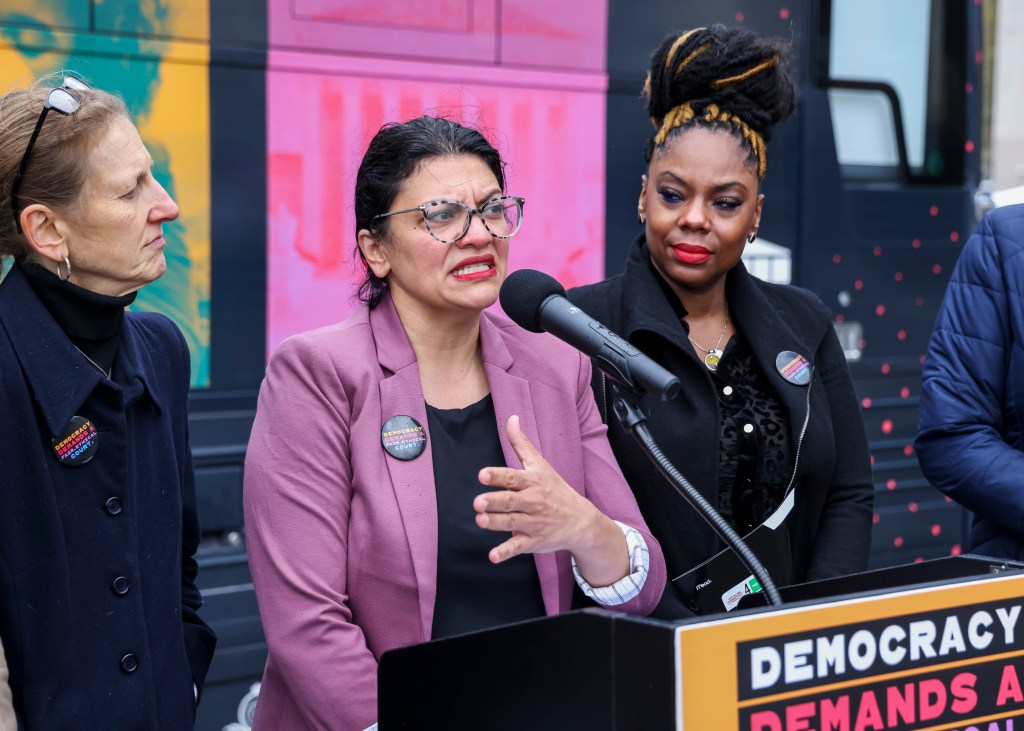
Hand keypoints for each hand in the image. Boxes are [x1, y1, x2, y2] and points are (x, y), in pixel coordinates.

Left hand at [474, 415, 628, 584]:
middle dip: (494, 501)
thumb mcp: (541, 465)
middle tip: (478, 502)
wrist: (581, 520)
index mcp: (532, 482)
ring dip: (496, 523)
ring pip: (511, 523)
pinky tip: (493, 556)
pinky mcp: (533, 541)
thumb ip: (521, 443)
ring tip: (480, 521)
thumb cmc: (555, 489)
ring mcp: (533, 522)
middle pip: (511, 501)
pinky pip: (518, 547)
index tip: (483, 474)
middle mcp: (533, 502)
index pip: (513, 477)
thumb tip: (511, 418)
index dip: (498, 476)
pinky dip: (506, 552)